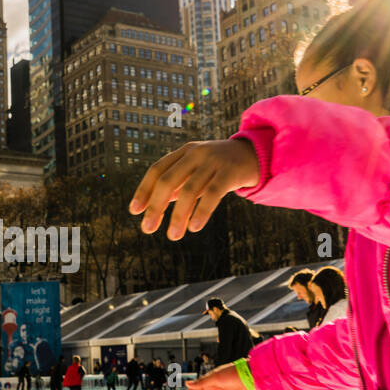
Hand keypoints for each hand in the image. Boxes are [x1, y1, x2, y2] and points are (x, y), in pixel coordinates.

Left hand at [129, 138, 259, 239]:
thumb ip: (177, 185)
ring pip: (189, 190)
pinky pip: (212, 194)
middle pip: (167, 180)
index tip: (134, 211)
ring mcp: (213, 162)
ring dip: (178, 216)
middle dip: (155, 206)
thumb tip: (153, 208)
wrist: (254, 154)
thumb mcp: (196, 171)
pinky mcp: (229, 172)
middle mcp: (195, 154)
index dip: (143, 190)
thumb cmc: (219, 168)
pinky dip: (201, 211)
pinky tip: (194, 227)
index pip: (156, 170)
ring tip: (173, 236)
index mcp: (183, 153)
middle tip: (147, 229)